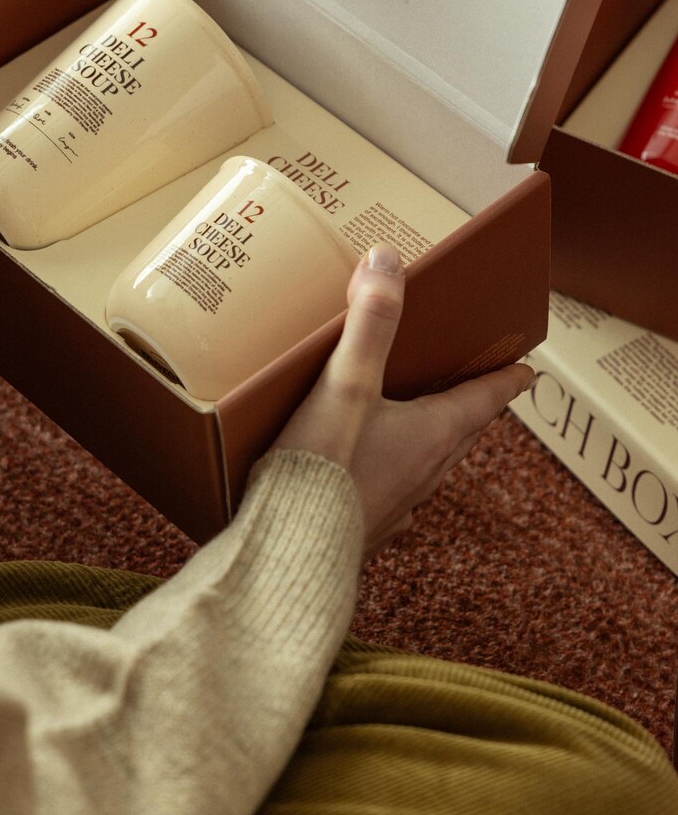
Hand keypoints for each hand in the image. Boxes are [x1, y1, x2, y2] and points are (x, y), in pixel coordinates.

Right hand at [274, 242, 535, 557]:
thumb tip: (389, 261)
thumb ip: (370, 323)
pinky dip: (388, 470)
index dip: (505, 379)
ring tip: (417, 419)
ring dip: (431, 439)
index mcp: (432, 435)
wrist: (289, 553)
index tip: (526, 369)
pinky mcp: (363, 526)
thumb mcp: (346, 384)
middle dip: (471, 405)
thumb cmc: (323, 469)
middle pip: (461, 432)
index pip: (484, 399)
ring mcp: (396, 504)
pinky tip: (361, 468)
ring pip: (428, 464)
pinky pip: (390, 490)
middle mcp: (424, 473)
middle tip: (475, 385)